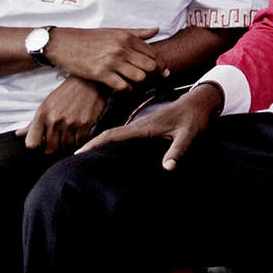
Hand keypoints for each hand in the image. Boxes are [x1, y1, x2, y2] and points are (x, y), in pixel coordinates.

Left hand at [17, 76, 108, 154]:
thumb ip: (33, 123)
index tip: (43, 142)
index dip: (38, 145)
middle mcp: (55, 120)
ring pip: (66, 147)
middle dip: (54, 147)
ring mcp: (70, 122)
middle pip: (50, 149)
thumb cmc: (66, 93)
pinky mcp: (85, 123)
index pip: (32, 143)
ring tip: (70, 137)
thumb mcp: (46, 105)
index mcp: (42, 115)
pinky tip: (79, 133)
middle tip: (58, 141)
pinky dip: (80, 141)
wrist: (88, 81)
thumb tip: (19, 134)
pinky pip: (80, 142)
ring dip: (67, 145)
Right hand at [44, 26, 161, 91]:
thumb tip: (157, 30)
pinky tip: (123, 89)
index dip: (158, 64)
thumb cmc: (90, 38)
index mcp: (127, 37)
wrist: (64, 44)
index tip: (159, 71)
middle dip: (153, 75)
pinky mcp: (101, 74)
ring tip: (134, 83)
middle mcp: (122, 48)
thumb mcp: (114, 31)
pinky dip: (126, 90)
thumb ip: (137, 32)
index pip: (152, 53)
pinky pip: (123, 86)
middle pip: (150, 66)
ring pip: (140, 77)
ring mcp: (112, 61)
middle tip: (149, 80)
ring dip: (139, 83)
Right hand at [78, 82, 221, 169]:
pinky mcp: (146, 130)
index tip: (77, 154)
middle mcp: (139, 126)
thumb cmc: (194, 118)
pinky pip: (124, 137)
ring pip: (115, 136)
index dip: (95, 144)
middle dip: (91, 146)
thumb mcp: (190, 134)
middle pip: (109, 136)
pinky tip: (109, 153)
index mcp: (144, 126)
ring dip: (100, 145)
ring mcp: (142, 127)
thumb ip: (179, 150)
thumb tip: (167, 168)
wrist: (200, 103)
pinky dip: (112, 143)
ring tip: (84, 159)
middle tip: (72, 160)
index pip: (114, 135)